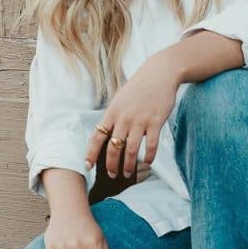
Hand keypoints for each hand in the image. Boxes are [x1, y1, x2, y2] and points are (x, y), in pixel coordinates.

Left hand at [85, 53, 180, 179]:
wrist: (160, 73)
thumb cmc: (139, 87)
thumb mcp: (120, 99)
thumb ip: (114, 117)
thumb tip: (108, 135)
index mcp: (113, 112)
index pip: (97, 137)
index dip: (91, 153)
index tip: (87, 166)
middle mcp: (124, 118)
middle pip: (113, 147)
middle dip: (111, 165)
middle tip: (112, 176)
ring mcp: (140, 120)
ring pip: (131, 150)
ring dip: (128, 165)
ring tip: (128, 174)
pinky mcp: (156, 121)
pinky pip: (151, 145)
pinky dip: (149, 156)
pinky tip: (147, 162)